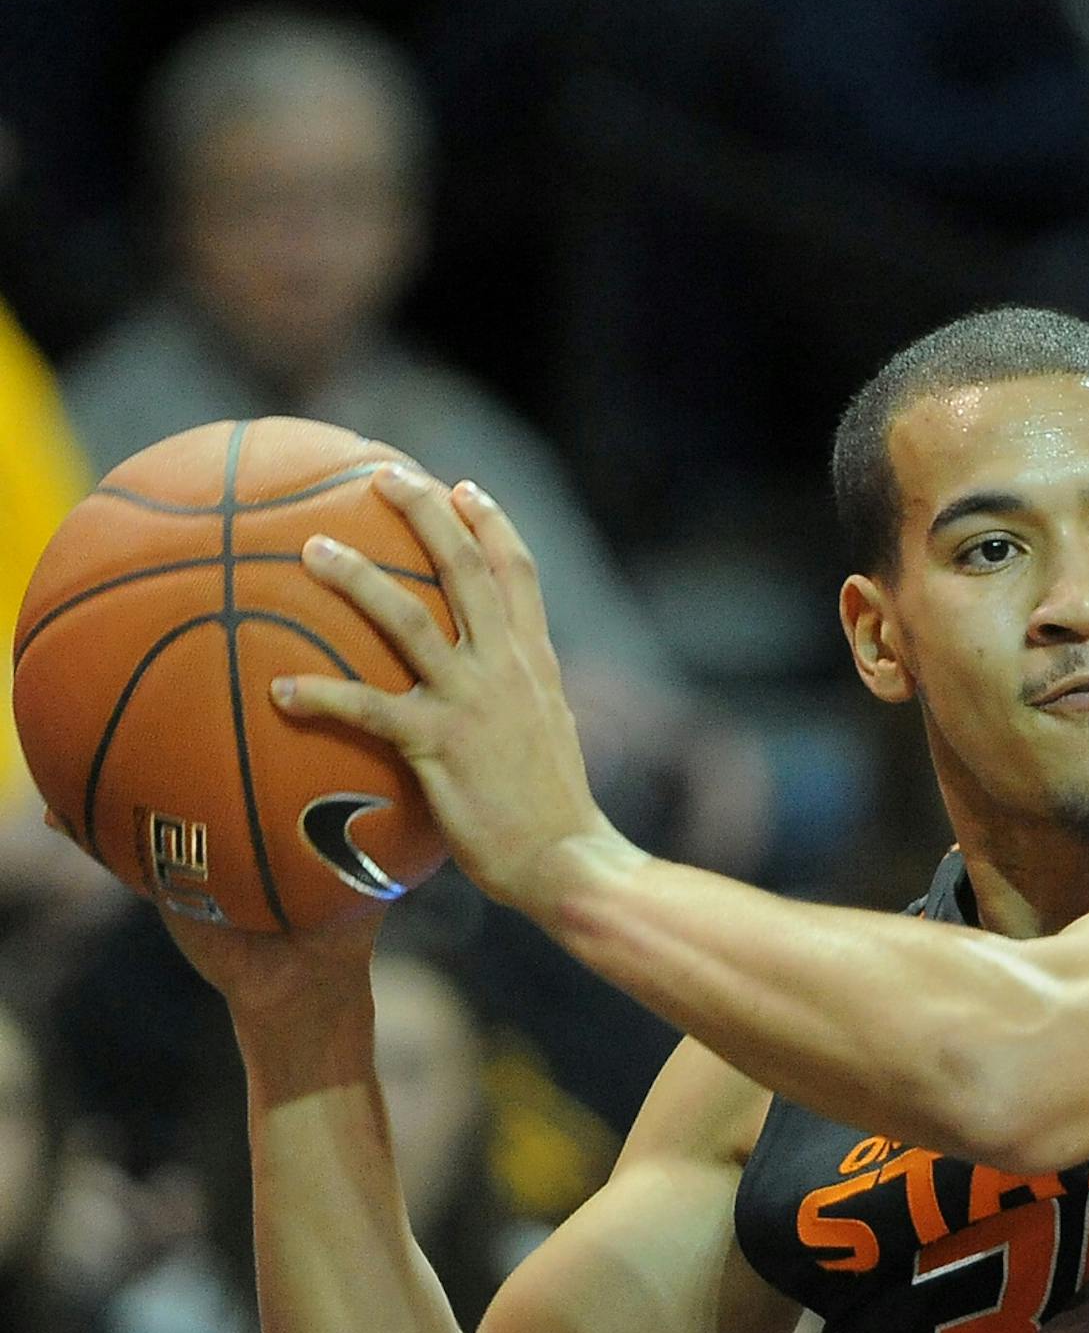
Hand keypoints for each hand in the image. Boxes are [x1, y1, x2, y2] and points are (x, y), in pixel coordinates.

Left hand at [274, 469, 622, 916]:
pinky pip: (369, 710)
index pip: (517, 571)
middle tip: (381, 475)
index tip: (461, 487)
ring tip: (312, 549)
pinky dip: (323, 696)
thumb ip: (519, 700)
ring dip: (357, 579)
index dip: (490, 522)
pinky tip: (278, 691)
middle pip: (465, 568)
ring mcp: (472, 702)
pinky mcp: (439, 746)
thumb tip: (490, 694)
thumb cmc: (553, 811)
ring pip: (407, 621)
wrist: (567, 858)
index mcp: (535, 661)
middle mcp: (507, 667)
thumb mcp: (549, 735)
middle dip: (425, 512)